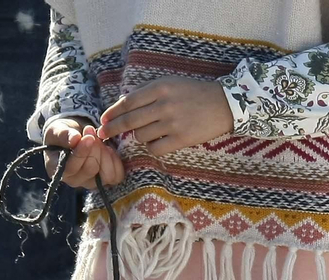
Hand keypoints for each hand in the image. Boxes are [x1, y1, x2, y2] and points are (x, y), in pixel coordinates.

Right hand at [43, 119, 125, 189]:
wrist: (75, 137)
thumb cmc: (62, 135)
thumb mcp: (57, 130)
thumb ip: (63, 134)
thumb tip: (74, 139)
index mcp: (58, 170)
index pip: (71, 167)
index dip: (81, 153)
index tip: (89, 138)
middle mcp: (74, 181)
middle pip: (91, 168)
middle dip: (95, 148)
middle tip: (92, 132)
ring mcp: (90, 183)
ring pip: (106, 175)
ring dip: (106, 154)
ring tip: (99, 140)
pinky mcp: (105, 181)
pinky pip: (117, 176)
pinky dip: (115, 160)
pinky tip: (108, 149)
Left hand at [98, 78, 234, 155]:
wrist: (224, 104)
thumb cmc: (195, 93)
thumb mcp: (171, 83)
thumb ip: (148, 91)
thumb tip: (124, 104)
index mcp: (160, 88)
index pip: (128, 102)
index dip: (112, 112)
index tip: (103, 120)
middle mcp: (164, 105)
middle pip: (129, 120)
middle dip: (112, 129)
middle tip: (103, 134)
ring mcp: (172, 123)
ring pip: (141, 135)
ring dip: (138, 137)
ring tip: (146, 133)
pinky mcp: (181, 139)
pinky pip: (155, 148)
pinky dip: (151, 147)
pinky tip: (156, 143)